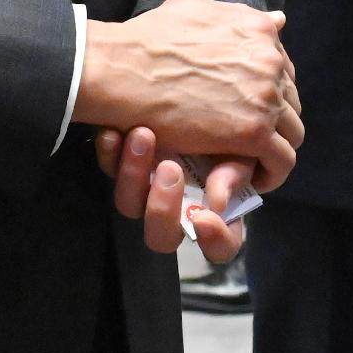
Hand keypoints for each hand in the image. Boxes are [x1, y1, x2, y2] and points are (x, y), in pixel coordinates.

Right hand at [74, 0, 300, 184]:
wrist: (121, 70)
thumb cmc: (146, 41)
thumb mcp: (198, 12)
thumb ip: (240, 19)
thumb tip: (278, 19)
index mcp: (258, 30)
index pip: (282, 68)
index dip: (268, 91)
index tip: (248, 108)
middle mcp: (270, 59)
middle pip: (291, 100)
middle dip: (274, 120)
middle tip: (249, 137)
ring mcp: (265, 96)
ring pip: (292, 131)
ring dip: (275, 147)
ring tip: (252, 161)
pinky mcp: (253, 131)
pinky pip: (281, 159)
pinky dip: (272, 173)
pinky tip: (254, 180)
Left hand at [95, 126, 261, 262]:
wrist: (203, 105)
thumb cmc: (229, 134)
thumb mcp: (242, 149)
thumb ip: (235, 176)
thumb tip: (217, 202)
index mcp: (214, 214)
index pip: (219, 247)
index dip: (214, 240)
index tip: (205, 218)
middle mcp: (176, 213)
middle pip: (162, 237)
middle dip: (162, 208)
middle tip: (170, 168)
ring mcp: (147, 193)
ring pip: (129, 204)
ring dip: (133, 174)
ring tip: (143, 135)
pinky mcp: (124, 168)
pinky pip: (110, 170)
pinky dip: (110, 154)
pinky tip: (113, 134)